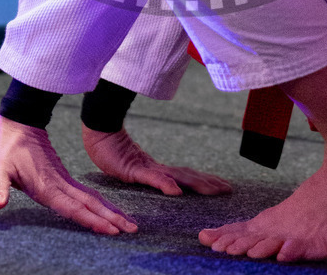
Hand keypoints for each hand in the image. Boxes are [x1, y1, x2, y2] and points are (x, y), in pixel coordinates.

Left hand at [0, 115, 137, 234]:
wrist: (18, 121)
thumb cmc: (5, 147)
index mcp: (46, 186)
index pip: (73, 208)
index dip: (91, 220)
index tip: (111, 230)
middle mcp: (59, 184)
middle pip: (90, 204)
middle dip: (111, 218)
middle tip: (132, 229)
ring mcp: (62, 179)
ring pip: (91, 198)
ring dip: (109, 210)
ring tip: (127, 222)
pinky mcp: (62, 176)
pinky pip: (85, 192)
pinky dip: (99, 202)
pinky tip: (105, 208)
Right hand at [82, 122, 232, 196]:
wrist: (98, 134)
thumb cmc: (112, 151)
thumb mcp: (132, 168)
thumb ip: (149, 174)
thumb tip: (166, 183)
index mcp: (158, 169)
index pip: (186, 175)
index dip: (204, 180)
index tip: (222, 185)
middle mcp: (157, 168)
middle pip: (187, 176)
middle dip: (208, 183)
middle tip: (228, 189)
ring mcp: (147, 168)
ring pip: (176, 177)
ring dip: (196, 184)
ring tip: (213, 190)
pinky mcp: (134, 169)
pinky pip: (152, 178)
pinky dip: (165, 184)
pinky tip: (176, 191)